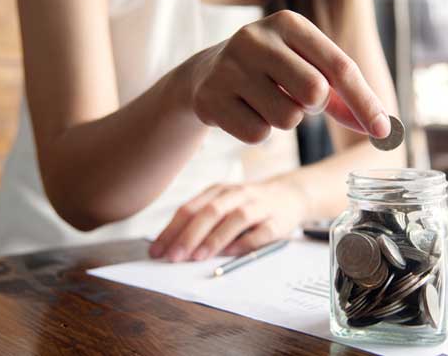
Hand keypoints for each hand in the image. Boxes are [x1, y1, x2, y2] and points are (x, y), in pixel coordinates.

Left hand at [149, 182, 306, 260]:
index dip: (171, 230)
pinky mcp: (277, 221)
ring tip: (197, 257)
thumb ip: (200, 221)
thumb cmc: (248, 205)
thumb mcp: (223, 205)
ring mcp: (258, 206)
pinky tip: (231, 254)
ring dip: (214, 238)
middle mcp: (237, 194)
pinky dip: (245, 243)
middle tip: (173, 257)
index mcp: (218, 191)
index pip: (190, 209)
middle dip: (189, 235)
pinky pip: (260, 233)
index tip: (156, 251)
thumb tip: (171, 246)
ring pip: (235, 219)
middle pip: (210, 212)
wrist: (290, 195)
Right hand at [183, 10, 390, 143]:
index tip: (384, 132)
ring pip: (287, 119)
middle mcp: (256, 38)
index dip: (365, 103)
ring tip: (267, 102)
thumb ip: (343, 95)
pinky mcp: (210, 98)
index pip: (341, 67)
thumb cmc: (272, 72)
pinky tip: (245, 112)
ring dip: (285, 121)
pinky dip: (260, 132)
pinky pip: (258, 135)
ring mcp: (229, 67)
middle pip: (315, 92)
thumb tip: (383, 128)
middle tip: (298, 99)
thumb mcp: (305, 67)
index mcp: (288, 23)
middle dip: (314, 106)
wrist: (206, 74)